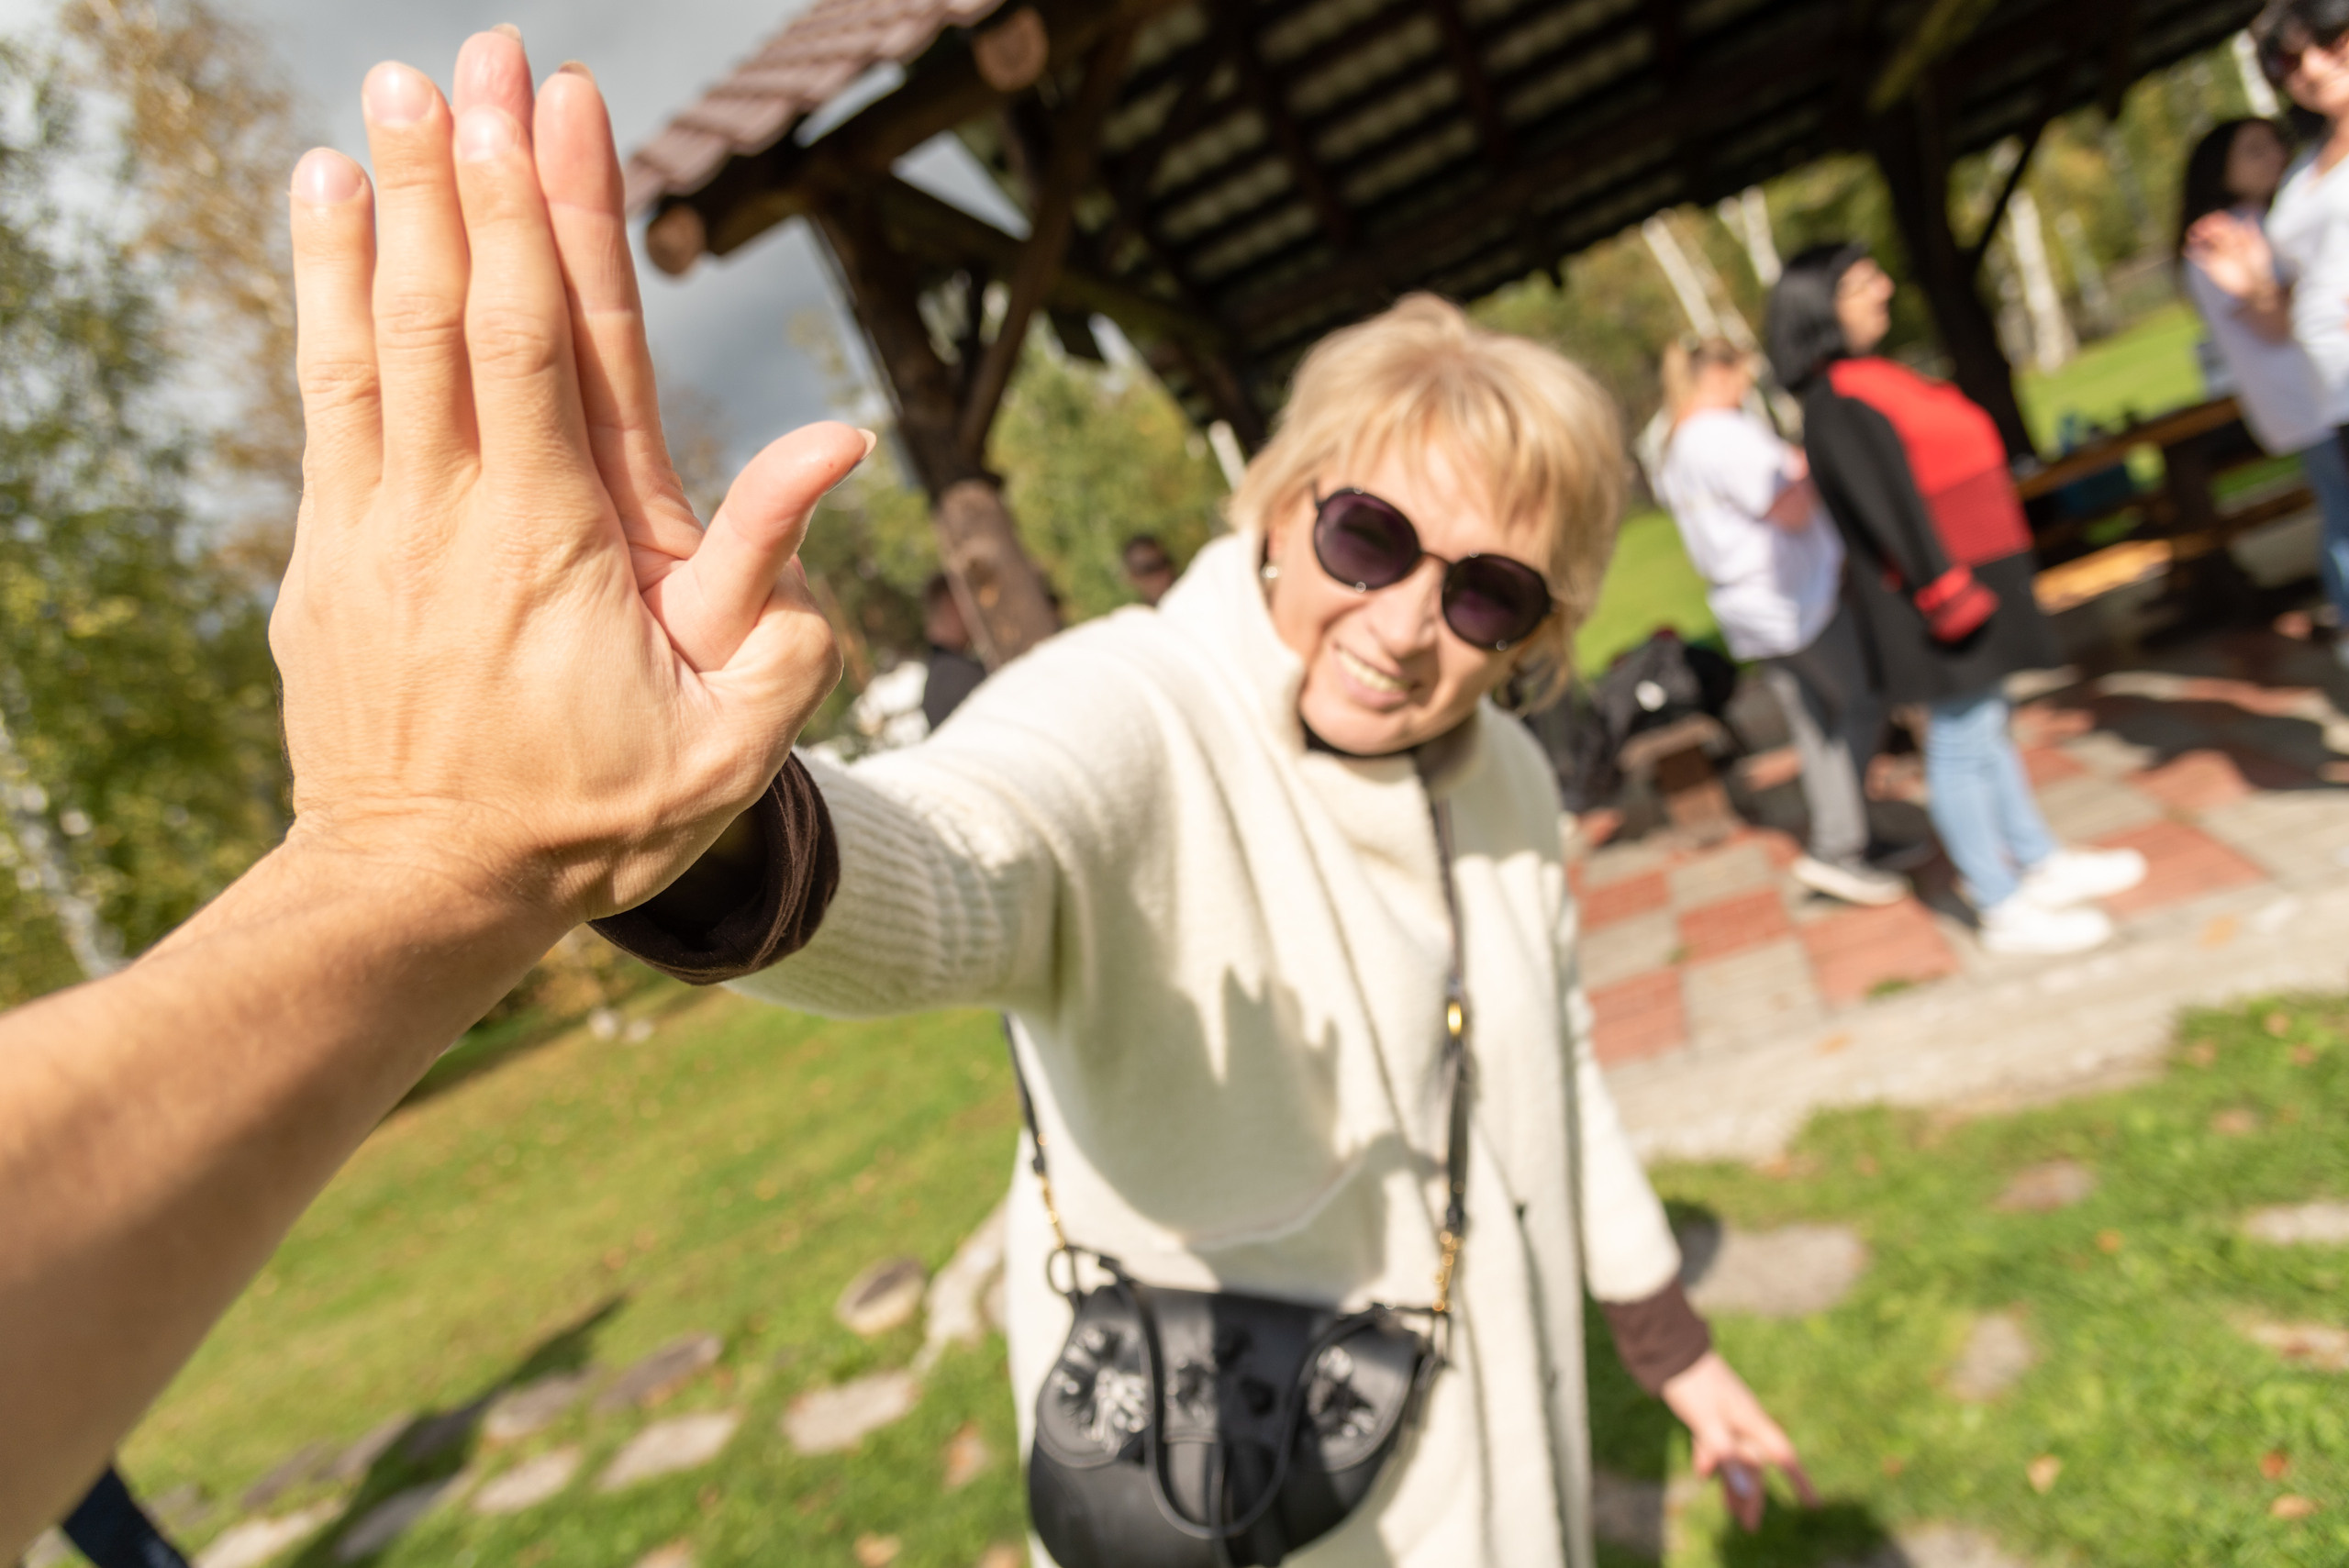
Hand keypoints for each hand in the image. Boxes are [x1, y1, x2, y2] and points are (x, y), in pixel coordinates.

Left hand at [277, 30, 860, 926]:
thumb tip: (833, 443)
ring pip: (377, 334)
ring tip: (383, 95)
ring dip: (383, 206)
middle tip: (467, 57)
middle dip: (462, 171)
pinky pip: (325, 394)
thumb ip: (775, 584)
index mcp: (564, 540)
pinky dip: (325, 294)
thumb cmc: (598, 818)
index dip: (547, 214)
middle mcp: (461, 510)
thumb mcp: (729, 726)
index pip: (551, 343)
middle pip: (459, 308)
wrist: (425, 894)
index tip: (547, 107)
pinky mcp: (326, 552)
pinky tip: (325, 209)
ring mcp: (378, 526)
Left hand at [1659, 1351, 1816, 1530]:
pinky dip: (1713, 1461)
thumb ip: (1724, 1452)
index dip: (1799, 1480)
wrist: (1669, 1350)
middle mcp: (1743, 1420)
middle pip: (1753, 1464)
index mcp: (1750, 1421)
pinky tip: (1704, 1474)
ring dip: (1732, 1483)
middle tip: (1748, 1526)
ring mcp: (1727, 1416)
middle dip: (1752, 1495)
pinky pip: (1718, 1444)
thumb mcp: (1707, 1421)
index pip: (1782, 1456)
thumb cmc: (1692, 1384)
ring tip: (1732, 1511)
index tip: (1813, 1504)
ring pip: (1734, 1457)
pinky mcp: (1710, 1413)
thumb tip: (1743, 1486)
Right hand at [2183, 211, 2278, 303]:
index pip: (2226, 225)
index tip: (2212, 219)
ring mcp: (2219, 255)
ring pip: (2206, 244)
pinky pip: (2200, 259)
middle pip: (2214, 232)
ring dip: (2198, 238)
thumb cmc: (2259, 266)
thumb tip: (2247, 218)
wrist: (2253, 284)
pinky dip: (2193, 254)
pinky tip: (2186, 250)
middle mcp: (2226, 245)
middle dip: (2206, 228)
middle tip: (2200, 227)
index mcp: (2237, 238)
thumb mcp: (2257, 248)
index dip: (2219, 221)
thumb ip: (2251, 234)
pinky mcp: (2212, 266)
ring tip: (2191, 236)